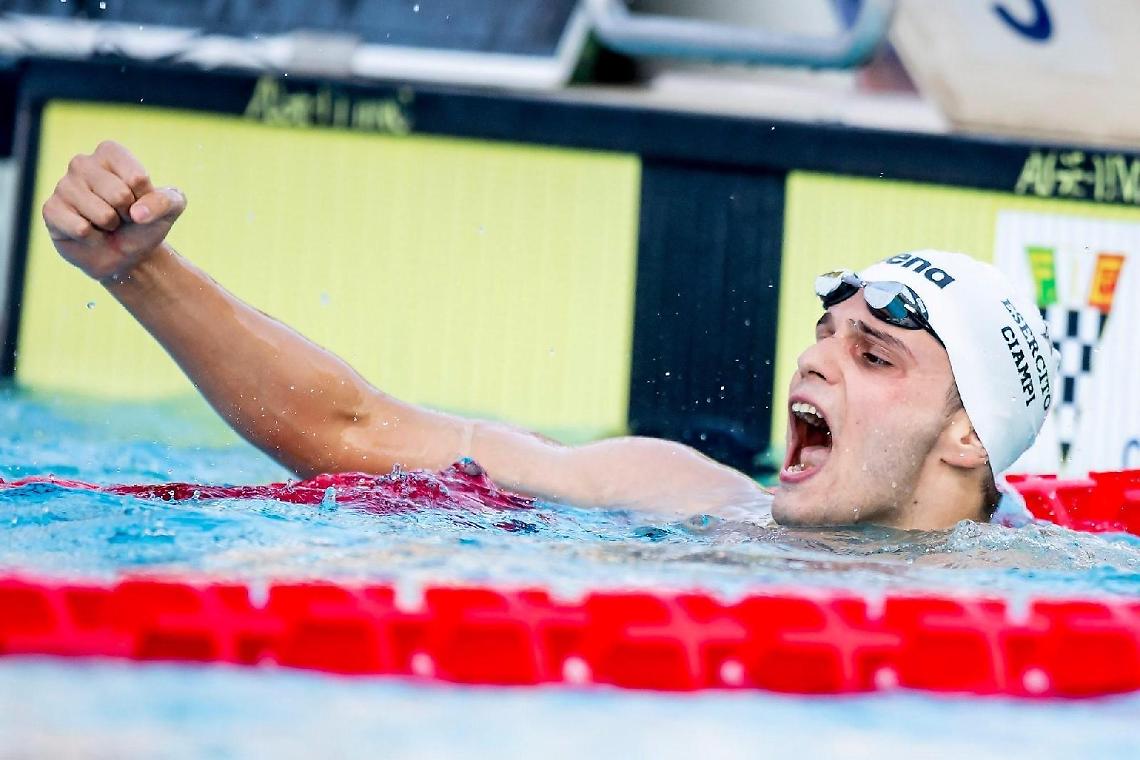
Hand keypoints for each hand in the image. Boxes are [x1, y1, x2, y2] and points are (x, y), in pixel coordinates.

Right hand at [42, 140, 186, 281]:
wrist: (125, 253)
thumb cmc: (145, 222)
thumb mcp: (171, 208)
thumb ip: (165, 201)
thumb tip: (138, 213)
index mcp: (110, 152)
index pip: (137, 178)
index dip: (145, 200)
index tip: (138, 202)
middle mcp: (82, 163)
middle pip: (120, 195)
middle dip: (128, 214)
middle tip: (121, 216)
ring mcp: (63, 185)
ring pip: (102, 214)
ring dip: (110, 227)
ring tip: (105, 223)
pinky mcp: (50, 209)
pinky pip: (80, 229)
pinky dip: (92, 239)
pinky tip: (89, 233)